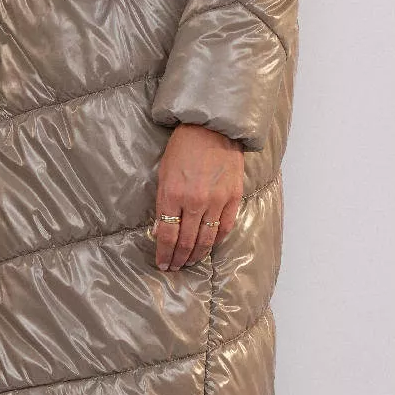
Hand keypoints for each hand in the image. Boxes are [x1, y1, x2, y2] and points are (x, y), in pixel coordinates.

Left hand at [150, 123, 243, 270]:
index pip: (167, 235)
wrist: (211, 127)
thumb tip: (160, 231)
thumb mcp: (164, 173)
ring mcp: (216, 200)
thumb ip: (163, 203)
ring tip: (190, 262)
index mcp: (173, 194)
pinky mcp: (233, 197)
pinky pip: (225, 227)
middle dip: (178, 258)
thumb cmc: (183, 147)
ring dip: (196, 255)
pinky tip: (209, 247)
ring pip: (206, 239)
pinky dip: (216, 241)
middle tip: (174, 267)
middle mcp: (194, 201)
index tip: (162, 264)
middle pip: (186, 241)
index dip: (164, 254)